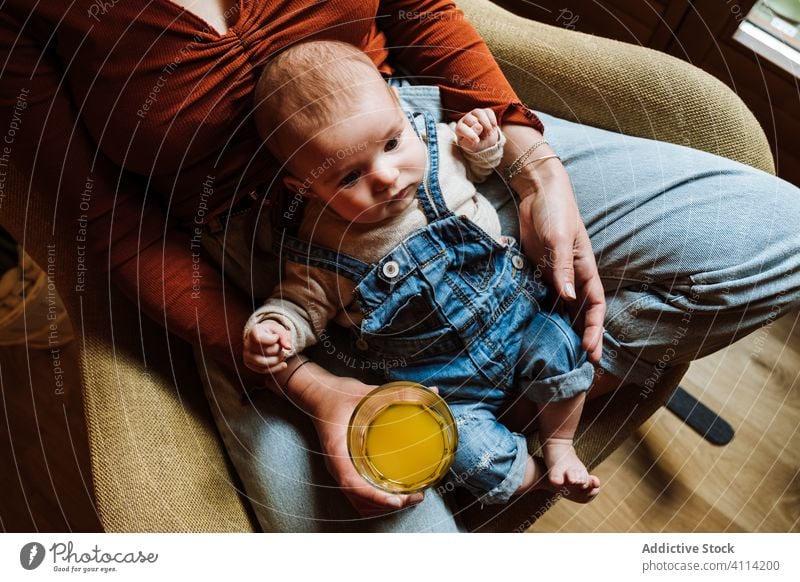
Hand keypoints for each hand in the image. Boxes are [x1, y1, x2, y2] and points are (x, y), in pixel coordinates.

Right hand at [243, 319, 292, 373]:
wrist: (261, 337)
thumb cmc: (270, 333)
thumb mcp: (278, 329)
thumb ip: (284, 336)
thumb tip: (288, 347)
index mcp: (252, 332)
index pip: (259, 339)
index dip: (272, 340)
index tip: (276, 337)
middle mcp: (247, 344)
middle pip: (266, 352)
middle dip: (278, 349)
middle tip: (280, 346)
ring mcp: (247, 355)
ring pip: (265, 363)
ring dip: (277, 360)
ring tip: (282, 353)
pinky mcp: (250, 364)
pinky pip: (263, 370)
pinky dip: (276, 368)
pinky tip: (283, 364)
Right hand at [298, 372, 425, 516]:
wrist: (317, 396)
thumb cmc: (336, 395)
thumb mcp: (364, 392)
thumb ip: (396, 393)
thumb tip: (432, 393)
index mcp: (337, 449)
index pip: (351, 482)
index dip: (374, 496)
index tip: (396, 501)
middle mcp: (336, 465)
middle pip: (359, 500)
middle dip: (388, 504)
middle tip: (416, 496)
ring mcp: (340, 470)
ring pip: (359, 502)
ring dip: (382, 507)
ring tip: (409, 497)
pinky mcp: (345, 469)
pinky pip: (358, 496)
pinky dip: (376, 502)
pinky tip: (394, 494)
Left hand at [455, 108, 499, 152]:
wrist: (485, 142)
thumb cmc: (475, 145)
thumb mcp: (472, 146)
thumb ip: (472, 138)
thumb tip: (479, 126)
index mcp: (459, 129)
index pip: (461, 128)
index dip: (469, 134)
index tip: (477, 141)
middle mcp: (465, 119)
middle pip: (470, 119)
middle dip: (479, 129)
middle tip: (485, 137)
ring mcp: (474, 114)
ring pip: (478, 112)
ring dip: (486, 123)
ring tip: (489, 131)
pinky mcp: (484, 112)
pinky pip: (488, 111)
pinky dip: (492, 120)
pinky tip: (493, 127)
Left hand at [516, 162, 604, 363]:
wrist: (537, 192)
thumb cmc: (556, 211)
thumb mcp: (560, 240)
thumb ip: (563, 269)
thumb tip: (568, 298)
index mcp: (585, 270)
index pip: (595, 306)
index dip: (595, 329)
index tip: (591, 351)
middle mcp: (573, 277)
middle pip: (581, 314)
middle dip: (582, 339)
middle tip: (580, 366)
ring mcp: (555, 275)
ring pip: (562, 310)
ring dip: (562, 330)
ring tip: (558, 356)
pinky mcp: (538, 272)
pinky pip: (543, 298)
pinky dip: (543, 314)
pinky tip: (535, 330)